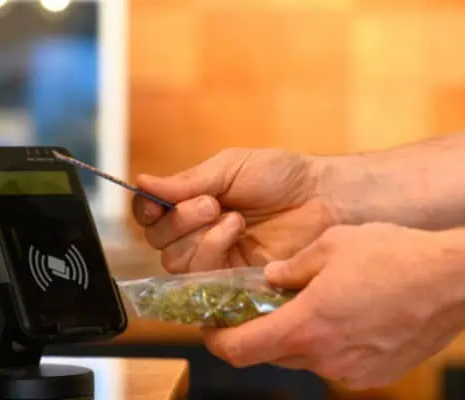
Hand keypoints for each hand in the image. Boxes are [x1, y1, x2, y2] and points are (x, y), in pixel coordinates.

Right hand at [132, 148, 339, 272]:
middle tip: (211, 203)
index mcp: (191, 204)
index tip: (158, 200)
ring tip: (231, 216)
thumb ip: (185, 181)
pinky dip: (211, 250)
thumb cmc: (281, 177)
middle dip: (178, 220)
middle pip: (157, 241)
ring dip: (197, 235)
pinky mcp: (230, 282)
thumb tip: (141, 182)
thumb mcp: (228, 168)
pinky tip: (235, 230)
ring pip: (174, 262)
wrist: (323, 198)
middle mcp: (197, 234)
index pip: (149, 214)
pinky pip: (200, 277)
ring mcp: (214, 260)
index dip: (146, 209)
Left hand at [202, 222, 464, 388]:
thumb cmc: (396, 256)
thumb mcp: (332, 244)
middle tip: (260, 305)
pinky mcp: (374, 374)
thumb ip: (292, 266)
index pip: (237, 350)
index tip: (211, 325)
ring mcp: (350, 370)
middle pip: (268, 354)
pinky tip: (344, 314)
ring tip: (310, 302)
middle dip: (257, 331)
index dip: (215, 340)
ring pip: (302, 357)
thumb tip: (270, 277)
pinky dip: (326, 342)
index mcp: (305, 325)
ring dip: (295, 335)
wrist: (457, 280)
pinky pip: (333, 361)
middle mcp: (324, 357)